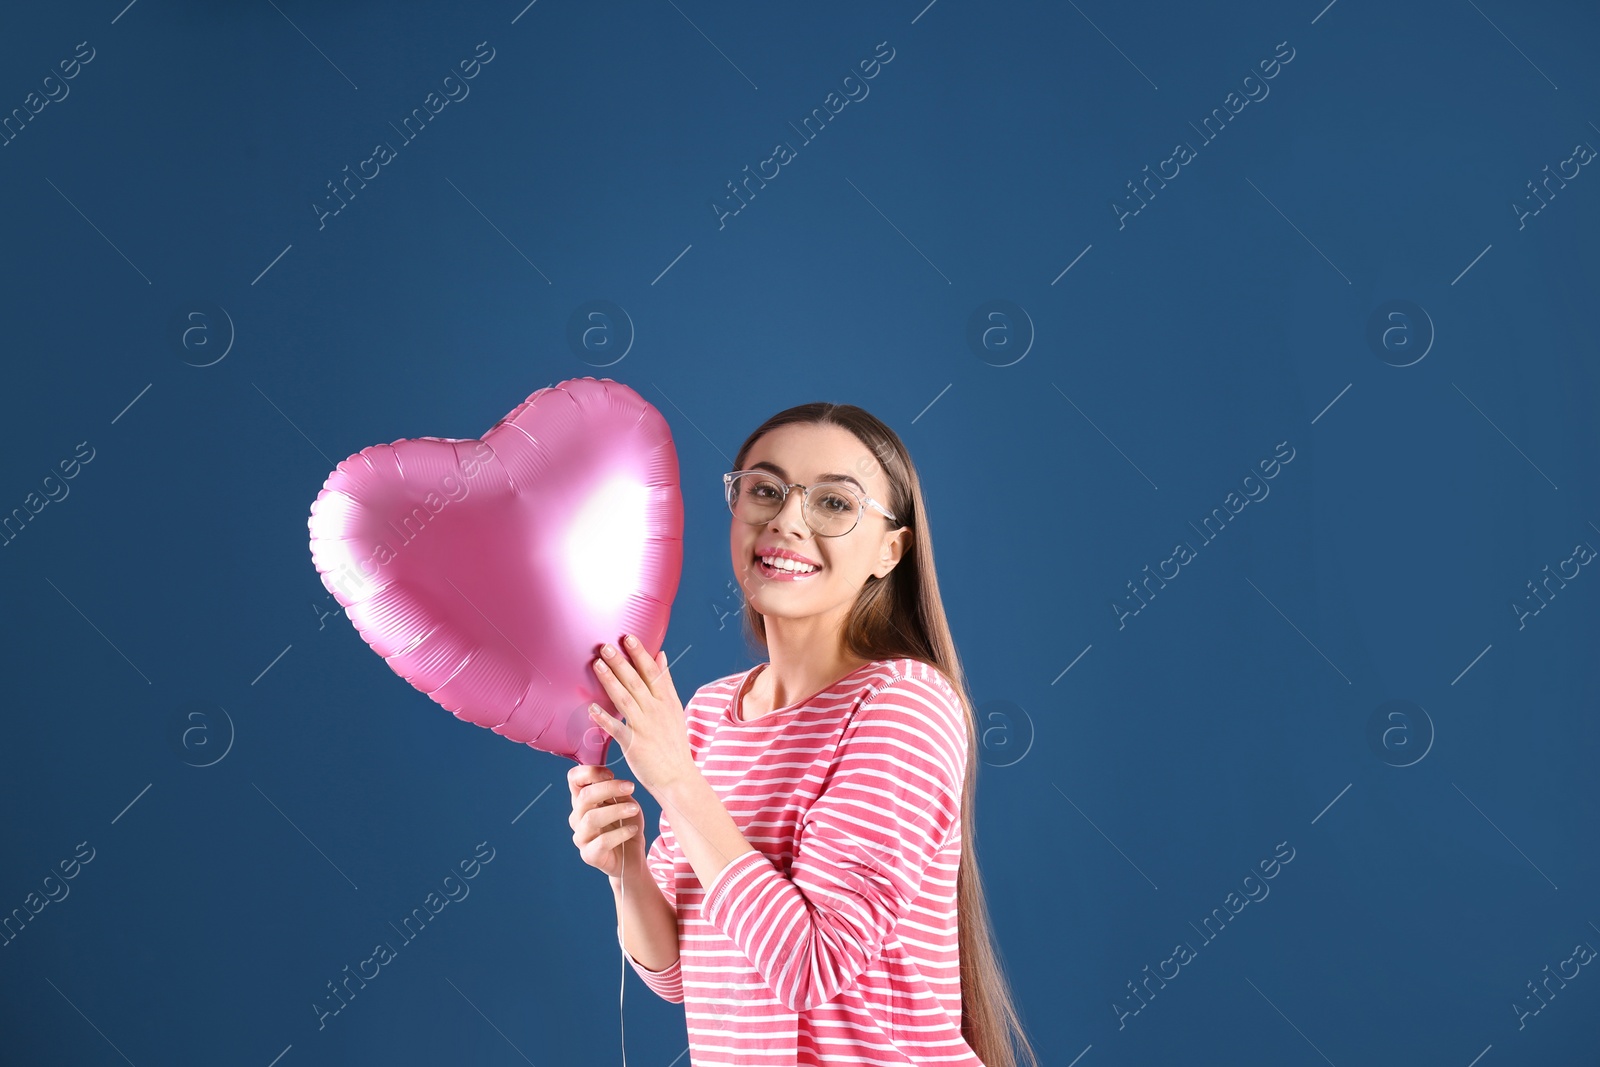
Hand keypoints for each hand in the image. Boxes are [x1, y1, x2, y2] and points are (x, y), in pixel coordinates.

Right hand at [567, 762, 643, 880]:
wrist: (631, 857)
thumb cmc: (626, 824)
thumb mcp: (626, 802)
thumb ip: (618, 791)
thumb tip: (617, 782)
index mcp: (583, 801)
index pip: (574, 779)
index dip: (589, 772)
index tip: (611, 774)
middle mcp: (577, 818)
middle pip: (584, 797)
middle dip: (609, 788)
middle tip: (630, 787)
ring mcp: (581, 837)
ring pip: (591, 819)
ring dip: (616, 810)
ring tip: (635, 810)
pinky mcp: (590, 855)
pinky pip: (601, 842)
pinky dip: (620, 833)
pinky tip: (633, 830)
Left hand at [586, 634, 696, 798]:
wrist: (678, 776)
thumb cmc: (674, 742)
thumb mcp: (674, 708)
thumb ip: (665, 681)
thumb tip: (661, 655)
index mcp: (666, 701)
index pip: (652, 672)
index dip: (639, 654)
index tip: (628, 637)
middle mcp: (656, 711)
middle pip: (636, 682)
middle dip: (620, 662)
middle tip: (605, 646)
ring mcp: (645, 727)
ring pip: (625, 699)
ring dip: (610, 681)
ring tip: (597, 665)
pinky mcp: (634, 745)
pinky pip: (617, 729)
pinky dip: (604, 718)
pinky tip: (591, 708)